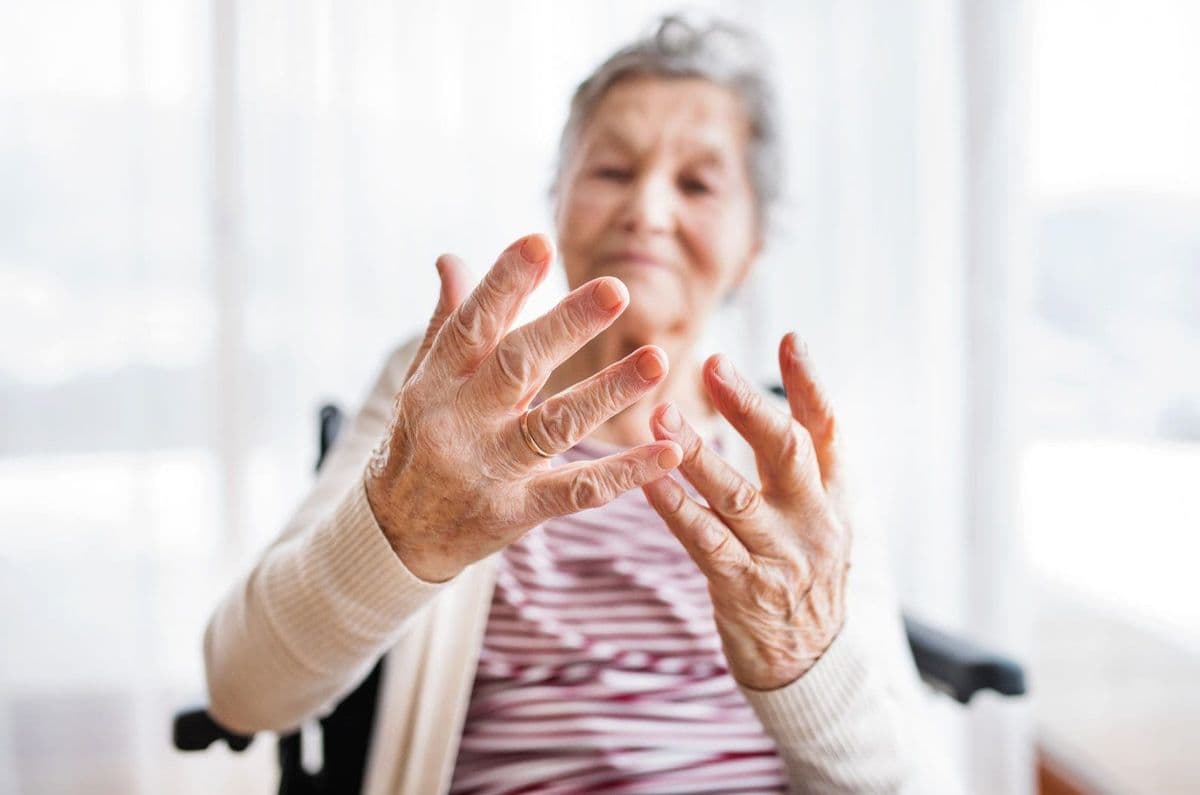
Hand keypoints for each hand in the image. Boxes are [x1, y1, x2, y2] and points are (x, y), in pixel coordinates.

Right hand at [365, 234, 682, 582]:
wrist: (394, 536)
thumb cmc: (417, 442)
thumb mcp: (423, 382)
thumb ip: (447, 322)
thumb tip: (452, 258)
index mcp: (436, 381)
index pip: (472, 325)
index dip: (505, 283)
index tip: (539, 243)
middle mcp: (460, 422)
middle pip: (518, 366)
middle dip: (567, 326)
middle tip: (616, 289)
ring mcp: (490, 469)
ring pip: (555, 425)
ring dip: (609, 391)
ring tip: (657, 359)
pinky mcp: (516, 512)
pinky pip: (578, 490)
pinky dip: (626, 472)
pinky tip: (669, 451)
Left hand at [642, 333, 849, 689]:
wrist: (809, 662)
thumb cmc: (801, 571)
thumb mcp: (819, 514)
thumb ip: (802, 460)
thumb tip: (772, 387)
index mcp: (834, 495)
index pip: (828, 429)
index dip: (809, 383)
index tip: (789, 338)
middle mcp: (815, 521)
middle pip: (786, 451)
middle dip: (748, 406)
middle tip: (713, 364)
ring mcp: (781, 557)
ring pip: (738, 495)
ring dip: (697, 452)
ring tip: (661, 414)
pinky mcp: (744, 589)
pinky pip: (706, 541)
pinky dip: (677, 508)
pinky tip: (650, 480)